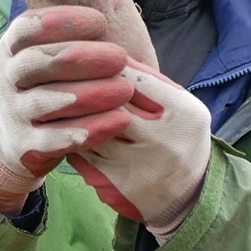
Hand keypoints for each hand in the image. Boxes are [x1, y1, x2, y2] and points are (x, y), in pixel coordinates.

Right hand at [0, 6, 133, 214]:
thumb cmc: (47, 83)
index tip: (100, 21)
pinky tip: (118, 120)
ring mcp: (15, 113)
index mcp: (13, 48)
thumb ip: (75, 38)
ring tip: (125, 89)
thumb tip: (122, 19)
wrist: (13, 135)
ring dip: (90, 94)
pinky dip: (88, 130)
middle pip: (39, 62)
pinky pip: (56, 139)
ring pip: (48, 101)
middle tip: (120, 57)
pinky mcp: (27, 146)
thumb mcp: (47, 55)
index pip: (29, 27)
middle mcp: (9, 78)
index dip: (64, 21)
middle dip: (83, 58)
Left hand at [69, 60, 211, 239]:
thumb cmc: (180, 137)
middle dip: (87, 88)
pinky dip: (71, 137)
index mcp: (183, 114)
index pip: (135, 80)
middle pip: (109, 103)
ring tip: (62, 100)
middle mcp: (161, 141)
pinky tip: (67, 128)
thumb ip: (152, 80)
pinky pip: (80, 153)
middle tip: (70, 76)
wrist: (188, 196)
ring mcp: (134, 167)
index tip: (95, 61)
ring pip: (88, 128)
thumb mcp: (182, 105)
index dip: (110, 68)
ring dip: (73, 113)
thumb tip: (110, 54)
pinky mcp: (112, 186)